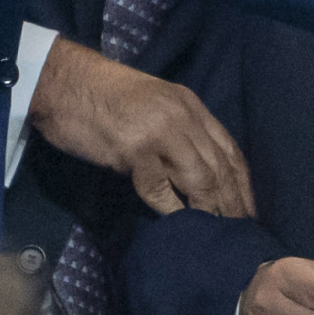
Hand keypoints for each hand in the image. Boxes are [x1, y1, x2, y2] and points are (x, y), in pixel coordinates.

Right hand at [28, 37, 252, 216]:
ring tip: (218, 232)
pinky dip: (173, 209)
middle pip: (220, 167)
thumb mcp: (154, 105)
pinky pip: (162, 189)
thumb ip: (178, 131)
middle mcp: (182, 117)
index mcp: (189, 104)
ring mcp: (160, 133)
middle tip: (242, 230)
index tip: (249, 207)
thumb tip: (196, 172)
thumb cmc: (104, 96)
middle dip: (234, 202)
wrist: (64, 82)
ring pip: (200, 179)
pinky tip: (179, 223)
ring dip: (211, 210)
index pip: (229, 147)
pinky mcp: (135, 151)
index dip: (242, 181)